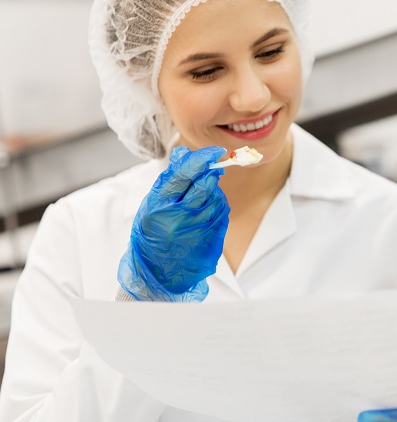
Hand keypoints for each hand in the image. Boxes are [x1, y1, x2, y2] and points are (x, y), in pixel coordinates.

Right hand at [118, 145, 229, 301]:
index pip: (184, 174)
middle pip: (205, 184)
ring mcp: (197, 228)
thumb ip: (169, 179)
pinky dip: (216, 204)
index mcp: (159, 205)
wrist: (156, 270)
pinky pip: (221, 211)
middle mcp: (179, 217)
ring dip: (212, 190)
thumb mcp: (151, 204)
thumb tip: (184, 153)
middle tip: (209, 169)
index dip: (202, 159)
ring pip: (216, 197)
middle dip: (209, 173)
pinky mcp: (212, 237)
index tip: (215, 151)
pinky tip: (204, 210)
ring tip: (198, 198)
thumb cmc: (152, 233)